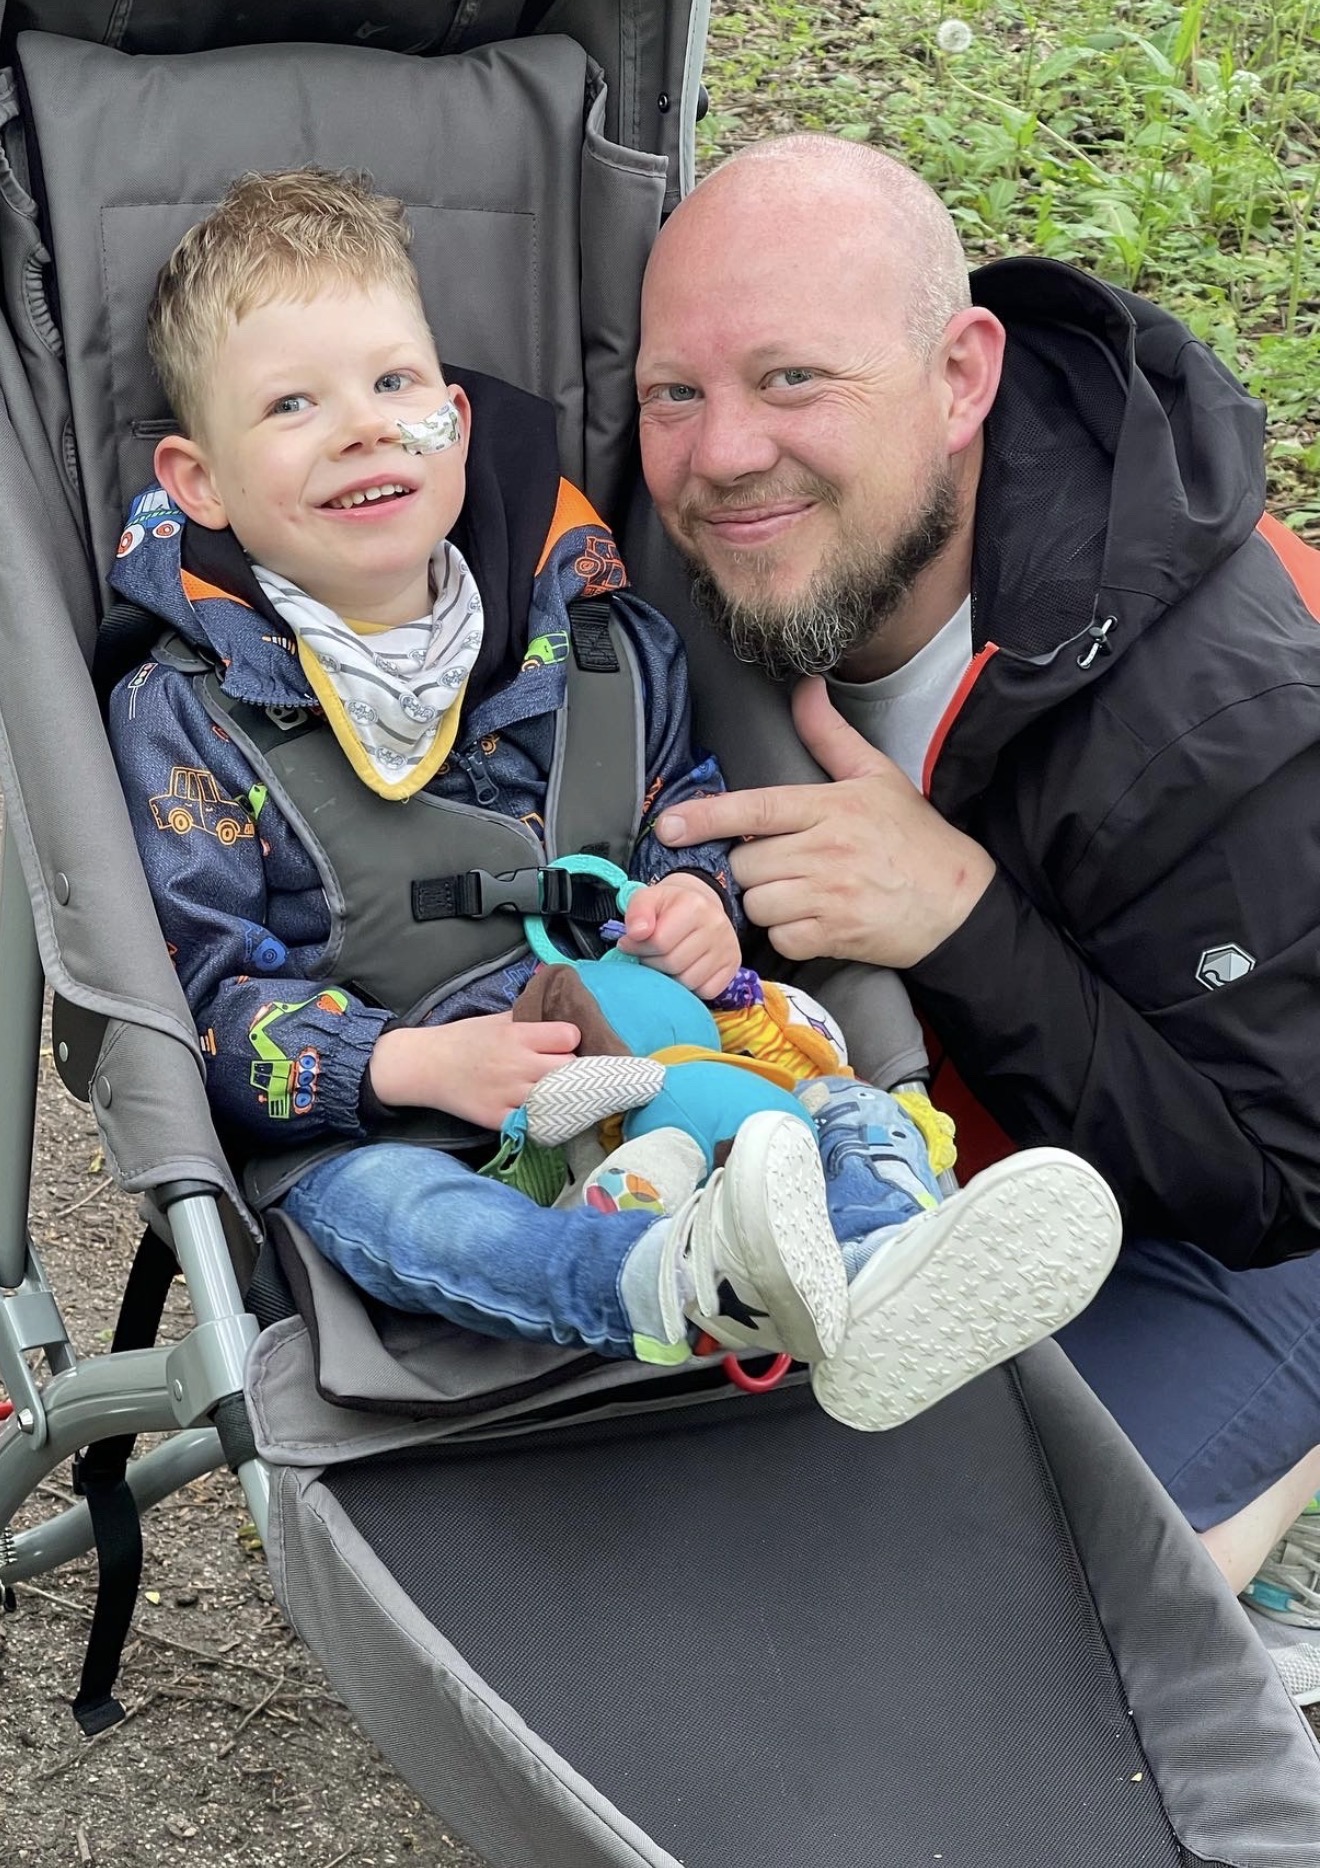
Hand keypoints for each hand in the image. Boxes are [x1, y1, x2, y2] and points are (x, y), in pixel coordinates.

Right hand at [368, 1011, 579, 1128]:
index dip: (569, 1041)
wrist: (425, 1065)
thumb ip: (528, 1017)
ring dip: (560, 1094)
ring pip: (558, 1096)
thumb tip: (560, 1009)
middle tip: (559, 1070)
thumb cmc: (464, 1039)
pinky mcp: (499, 1118)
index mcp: (518, 1035)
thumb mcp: (497, 1019)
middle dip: (570, 1068)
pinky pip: (535, 1122)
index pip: (568, 1036)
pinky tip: (539, 1113)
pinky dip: (541, 1119)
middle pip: (570, 1068)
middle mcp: (517, 1064)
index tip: (562, 1045)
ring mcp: (508, 1094)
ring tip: (554, 1092)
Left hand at [616, 871, 739, 998]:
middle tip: (649, 954)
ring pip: (689, 981)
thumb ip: (637, 913)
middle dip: (652, 963)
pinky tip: (685, 969)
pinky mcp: (733, 966)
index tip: (630, 944)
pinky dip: (692, 987)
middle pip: (673, 964)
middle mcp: (717, 925)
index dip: (638, 948)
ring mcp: (728, 947)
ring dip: (670, 977)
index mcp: (695, 905)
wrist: (699, 908)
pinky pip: (706, 991)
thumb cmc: (667, 907)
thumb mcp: (646, 900)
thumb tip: (636, 934)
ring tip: (666, 961)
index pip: (659, 942)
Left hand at [654, 676, 995, 967]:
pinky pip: (780, 937)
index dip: (706, 816)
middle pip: (746, 862)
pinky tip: (813, 919)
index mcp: (830, 807)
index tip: (669, 824)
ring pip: (757, 901)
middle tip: (782, 862)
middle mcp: (826, 850)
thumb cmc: (913, 838)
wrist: (958, 901)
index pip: (756, 808)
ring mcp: (829, 895)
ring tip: (800, 891)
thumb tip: (805, 688)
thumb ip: (829, 735)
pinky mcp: (834, 934)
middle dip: (751, 865)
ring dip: (766, 901)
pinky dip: (787, 933)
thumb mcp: (876, 775)